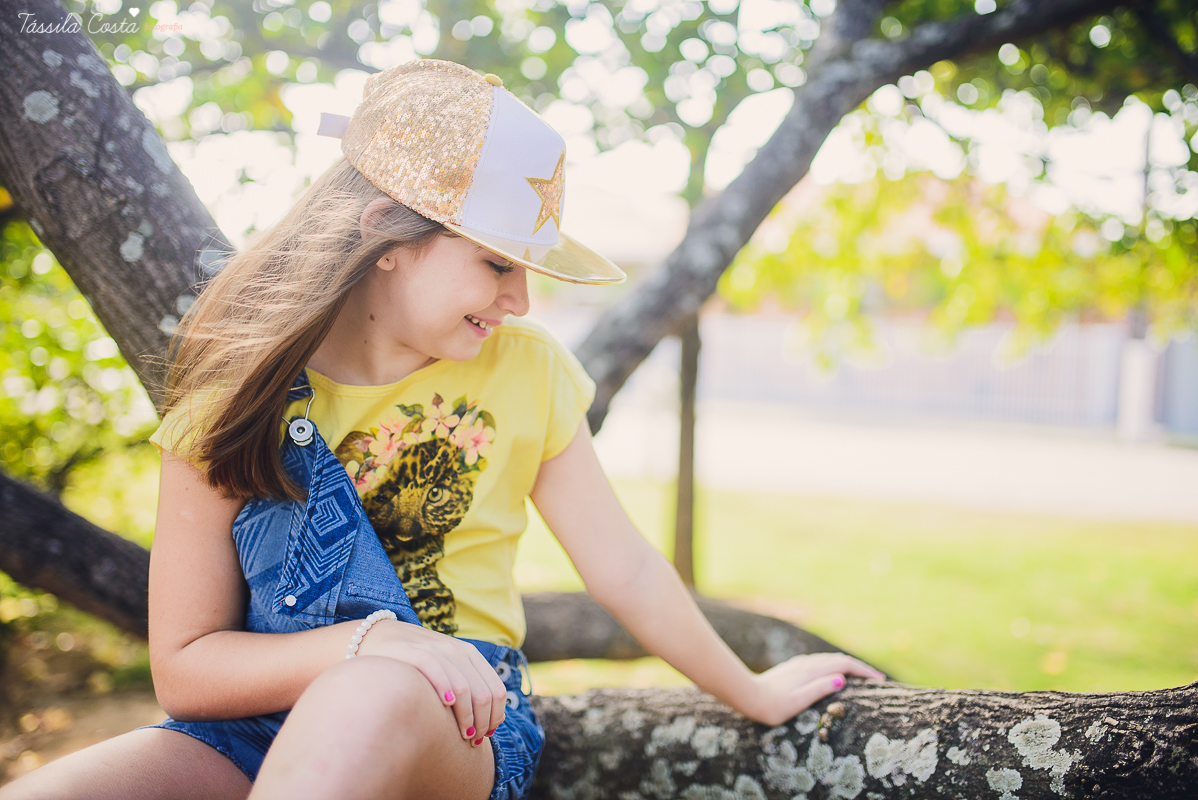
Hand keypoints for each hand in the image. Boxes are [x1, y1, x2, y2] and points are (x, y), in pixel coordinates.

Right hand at [354, 620, 506, 745]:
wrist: (375, 637)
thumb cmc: (413, 661)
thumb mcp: (446, 668)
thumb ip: (468, 687)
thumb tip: (494, 721)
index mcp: (470, 654)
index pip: (496, 690)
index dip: (495, 717)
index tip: (487, 735)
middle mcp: (456, 650)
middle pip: (483, 695)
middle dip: (482, 723)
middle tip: (473, 740)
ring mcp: (436, 650)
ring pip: (464, 689)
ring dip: (467, 718)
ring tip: (463, 735)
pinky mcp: (413, 652)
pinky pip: (436, 671)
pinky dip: (444, 690)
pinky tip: (445, 706)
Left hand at [740, 653, 885, 726]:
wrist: (746, 696)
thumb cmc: (772, 705)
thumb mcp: (797, 701)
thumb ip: (818, 688)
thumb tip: (842, 678)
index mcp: (811, 670)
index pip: (844, 664)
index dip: (864, 671)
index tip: (880, 680)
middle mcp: (806, 663)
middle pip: (839, 659)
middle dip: (859, 667)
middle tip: (876, 679)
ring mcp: (799, 665)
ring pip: (829, 660)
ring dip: (846, 666)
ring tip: (859, 676)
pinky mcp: (792, 669)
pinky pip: (819, 663)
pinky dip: (833, 666)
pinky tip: (831, 673)